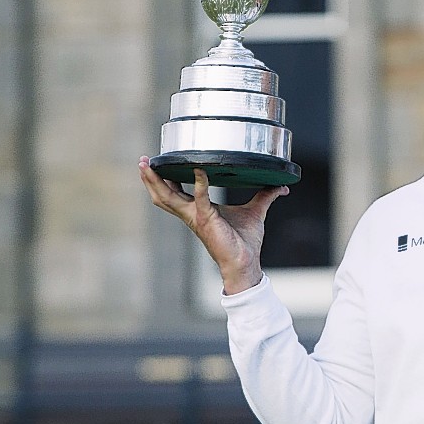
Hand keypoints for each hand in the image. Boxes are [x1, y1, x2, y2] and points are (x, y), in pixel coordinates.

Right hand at [138, 157, 288, 293]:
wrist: (246, 263)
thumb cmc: (245, 242)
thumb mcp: (256, 211)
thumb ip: (266, 195)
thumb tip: (282, 185)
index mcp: (198, 210)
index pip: (175, 191)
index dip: (163, 178)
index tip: (156, 162)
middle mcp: (191, 213)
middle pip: (163, 194)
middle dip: (150, 178)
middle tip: (142, 161)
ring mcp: (196, 217)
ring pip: (168, 197)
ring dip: (157, 181)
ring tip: (149, 165)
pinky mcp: (207, 220)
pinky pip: (200, 198)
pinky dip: (200, 183)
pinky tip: (199, 168)